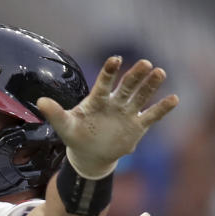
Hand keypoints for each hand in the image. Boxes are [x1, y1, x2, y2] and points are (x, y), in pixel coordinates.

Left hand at [37, 56, 178, 179]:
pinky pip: (151, 116)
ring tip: (160, 73)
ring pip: (141, 96)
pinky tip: (174, 99)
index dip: (110, 72)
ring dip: (151, 85)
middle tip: (145, 64)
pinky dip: (162, 108)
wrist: (89, 155)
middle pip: (127, 86)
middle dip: (136, 76)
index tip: (115, 60)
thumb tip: (40, 102)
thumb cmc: (77, 136)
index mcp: (98, 99)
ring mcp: (128, 112)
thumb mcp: (65, 126)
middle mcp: (115, 102)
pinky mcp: (137, 126)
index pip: (104, 82)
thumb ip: (55, 114)